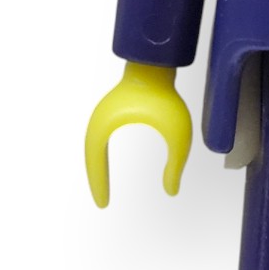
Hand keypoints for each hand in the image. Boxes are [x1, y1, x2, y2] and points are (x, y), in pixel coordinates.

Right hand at [85, 62, 192, 206]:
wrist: (157, 66)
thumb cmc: (165, 95)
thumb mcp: (177, 134)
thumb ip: (176, 164)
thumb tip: (172, 190)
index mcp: (106, 125)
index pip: (95, 161)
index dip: (98, 184)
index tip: (103, 203)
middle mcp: (100, 120)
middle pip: (91, 156)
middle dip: (95, 179)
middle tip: (102, 201)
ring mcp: (104, 114)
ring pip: (93, 147)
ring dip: (97, 167)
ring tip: (102, 187)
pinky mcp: (111, 110)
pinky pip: (101, 138)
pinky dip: (101, 155)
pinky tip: (108, 164)